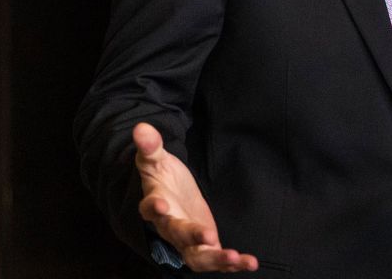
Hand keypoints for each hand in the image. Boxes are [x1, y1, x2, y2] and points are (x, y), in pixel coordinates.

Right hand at [134, 122, 257, 272]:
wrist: (173, 195)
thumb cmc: (163, 177)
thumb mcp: (157, 159)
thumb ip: (151, 147)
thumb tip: (141, 127)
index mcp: (156, 204)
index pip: (150, 208)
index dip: (154, 208)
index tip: (161, 205)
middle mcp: (169, 227)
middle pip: (177, 235)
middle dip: (190, 237)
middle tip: (206, 235)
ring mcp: (187, 240)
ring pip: (196, 256)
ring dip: (215, 259)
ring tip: (234, 257)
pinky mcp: (204, 246)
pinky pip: (217, 259)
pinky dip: (233, 263)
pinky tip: (250, 263)